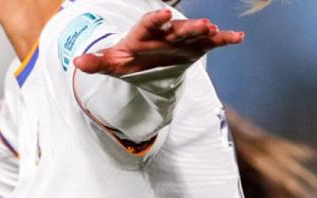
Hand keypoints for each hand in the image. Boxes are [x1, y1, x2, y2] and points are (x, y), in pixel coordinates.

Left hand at [73, 9, 243, 76]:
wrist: (142, 61)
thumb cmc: (126, 59)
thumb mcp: (112, 63)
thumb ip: (97, 62)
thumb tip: (77, 63)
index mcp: (144, 33)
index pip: (149, 24)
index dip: (156, 19)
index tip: (164, 14)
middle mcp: (165, 32)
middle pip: (178, 27)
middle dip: (189, 26)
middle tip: (203, 24)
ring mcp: (182, 38)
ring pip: (196, 33)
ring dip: (207, 31)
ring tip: (218, 31)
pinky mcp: (195, 47)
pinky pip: (211, 42)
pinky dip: (224, 39)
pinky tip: (239, 38)